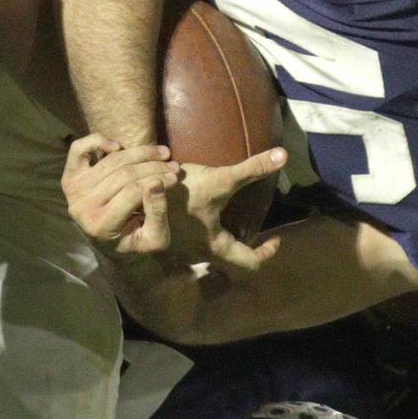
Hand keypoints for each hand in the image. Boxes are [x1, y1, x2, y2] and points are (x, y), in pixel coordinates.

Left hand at [61, 133, 179, 253]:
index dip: (158, 180)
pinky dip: (97, 141)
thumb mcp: (156, 237)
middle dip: (153, 166)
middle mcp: (82, 208)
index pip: (133, 192)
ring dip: (140, 152)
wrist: (111, 241)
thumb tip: (157, 184)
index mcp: (100, 226)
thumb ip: (157, 213)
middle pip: (124, 174)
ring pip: (111, 160)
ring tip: (162, 154)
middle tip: (174, 166)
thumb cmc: (136, 238)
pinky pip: (78, 150)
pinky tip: (117, 146)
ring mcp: (74, 192)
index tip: (176, 177)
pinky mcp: (70, 177)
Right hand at [165, 148, 286, 274]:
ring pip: (209, 252)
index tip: (275, 238)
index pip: (251, 263)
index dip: (267, 252)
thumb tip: (283, 155)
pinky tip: (203, 211)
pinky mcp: (169, 237)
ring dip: (222, 238)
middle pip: (230, 260)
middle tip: (252, 228)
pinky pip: (192, 241)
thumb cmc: (180, 193)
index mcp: (216, 246)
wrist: (134, 193)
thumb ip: (252, 168)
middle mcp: (199, 254)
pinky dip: (203, 230)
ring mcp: (182, 249)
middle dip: (244, 245)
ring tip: (229, 217)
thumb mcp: (220, 179)